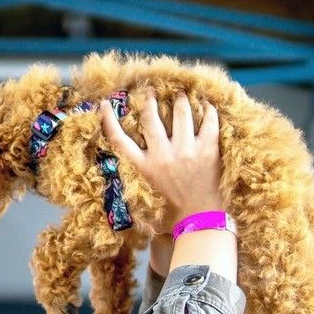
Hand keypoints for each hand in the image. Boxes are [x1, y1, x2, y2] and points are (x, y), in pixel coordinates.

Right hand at [101, 87, 225, 232]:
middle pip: (151, 117)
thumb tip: (117, 185)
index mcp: (144, 168)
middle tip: (152, 91)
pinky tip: (207, 106)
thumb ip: (135, 184)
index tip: (104, 104)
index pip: (119, 139)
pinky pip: (209, 121)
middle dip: (150, 99)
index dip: (109, 120)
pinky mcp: (208, 150)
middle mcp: (162, 155)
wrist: (201, 222)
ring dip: (180, 100)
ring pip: (181, 113)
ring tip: (181, 95)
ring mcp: (186, 150)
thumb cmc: (172, 215)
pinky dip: (208, 110)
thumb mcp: (144, 201)